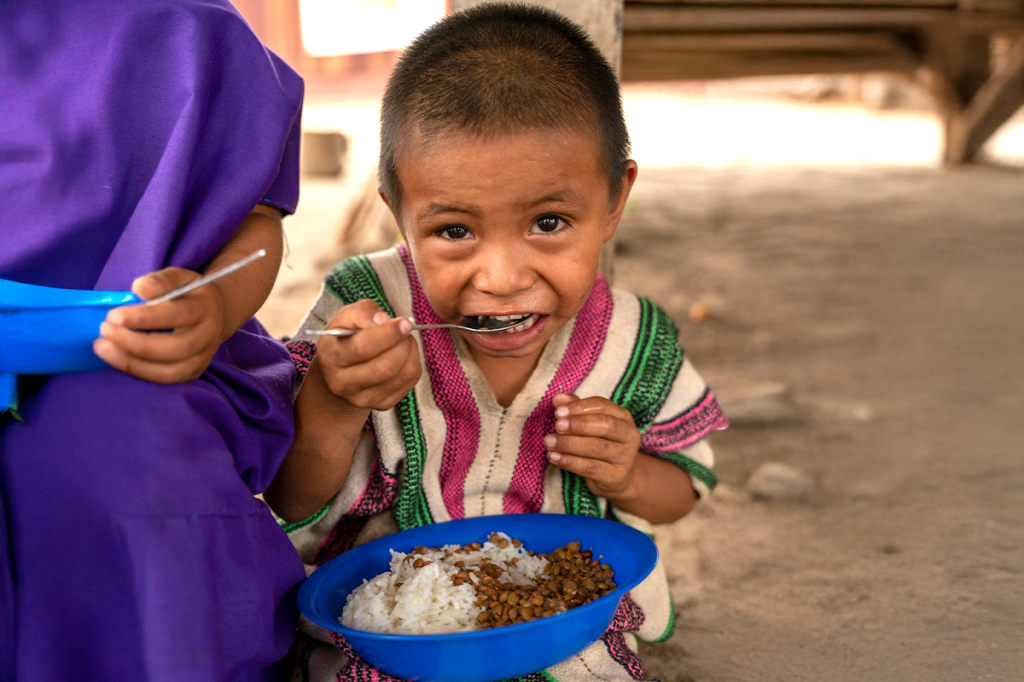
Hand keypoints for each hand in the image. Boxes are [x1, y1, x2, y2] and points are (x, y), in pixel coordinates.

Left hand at [93, 267, 228, 382]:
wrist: (218, 314)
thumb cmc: (191, 293)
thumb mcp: (179, 277)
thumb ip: (160, 280)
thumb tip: (138, 289)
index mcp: (205, 309)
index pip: (177, 315)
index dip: (144, 318)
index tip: (113, 315)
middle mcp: (208, 337)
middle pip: (175, 349)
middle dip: (134, 344)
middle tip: (105, 331)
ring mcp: (202, 359)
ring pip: (169, 372)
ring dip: (131, 363)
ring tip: (103, 348)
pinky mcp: (192, 373)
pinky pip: (164, 380)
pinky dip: (138, 372)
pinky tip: (117, 358)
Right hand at [314, 300, 420, 410]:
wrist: (338, 371)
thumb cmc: (344, 338)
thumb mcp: (345, 318)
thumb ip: (363, 312)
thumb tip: (384, 320)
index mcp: (331, 357)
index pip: (362, 348)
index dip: (387, 334)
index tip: (404, 322)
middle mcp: (342, 383)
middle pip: (384, 368)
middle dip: (402, 344)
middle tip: (406, 328)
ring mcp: (362, 398)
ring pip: (400, 376)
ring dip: (410, 352)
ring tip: (405, 339)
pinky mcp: (381, 404)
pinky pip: (408, 383)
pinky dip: (413, 363)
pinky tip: (405, 354)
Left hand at [543, 393, 642, 500]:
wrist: (617, 477)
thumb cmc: (600, 443)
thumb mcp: (590, 424)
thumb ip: (575, 409)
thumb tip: (557, 398)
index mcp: (623, 416)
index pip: (602, 405)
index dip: (579, 407)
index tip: (558, 411)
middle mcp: (629, 435)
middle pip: (606, 425)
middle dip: (578, 425)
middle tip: (557, 426)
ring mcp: (624, 457)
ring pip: (596, 448)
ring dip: (569, 444)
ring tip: (549, 442)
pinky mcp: (615, 476)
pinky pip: (590, 467)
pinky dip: (569, 462)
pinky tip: (554, 457)